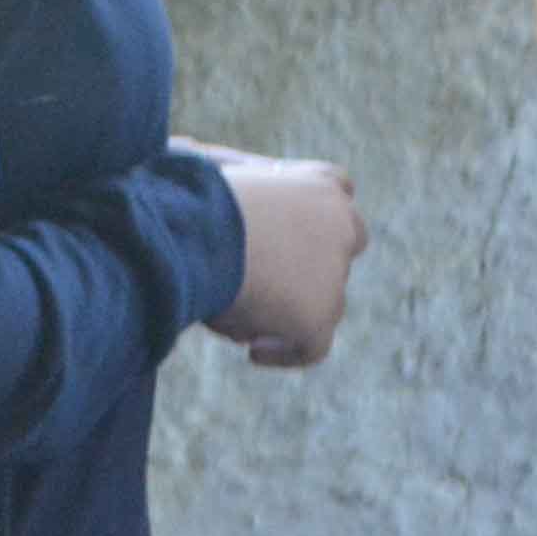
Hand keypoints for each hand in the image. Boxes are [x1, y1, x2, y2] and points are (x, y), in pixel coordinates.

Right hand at [207, 151, 367, 368]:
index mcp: (320, 182)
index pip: (340, 194)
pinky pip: (313, 346)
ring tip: (240, 317)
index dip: (315, 220)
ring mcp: (334, 270)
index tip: (284, 240)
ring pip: (327, 301)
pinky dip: (287, 352)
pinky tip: (255, 353)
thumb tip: (250, 264)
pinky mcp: (319, 314)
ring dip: (291, 312)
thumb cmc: (193, 205)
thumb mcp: (225, 197)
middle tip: (275, 288)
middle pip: (343, 248)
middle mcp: (340, 222)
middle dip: (315, 268)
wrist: (196, 231)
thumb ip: (252, 224)